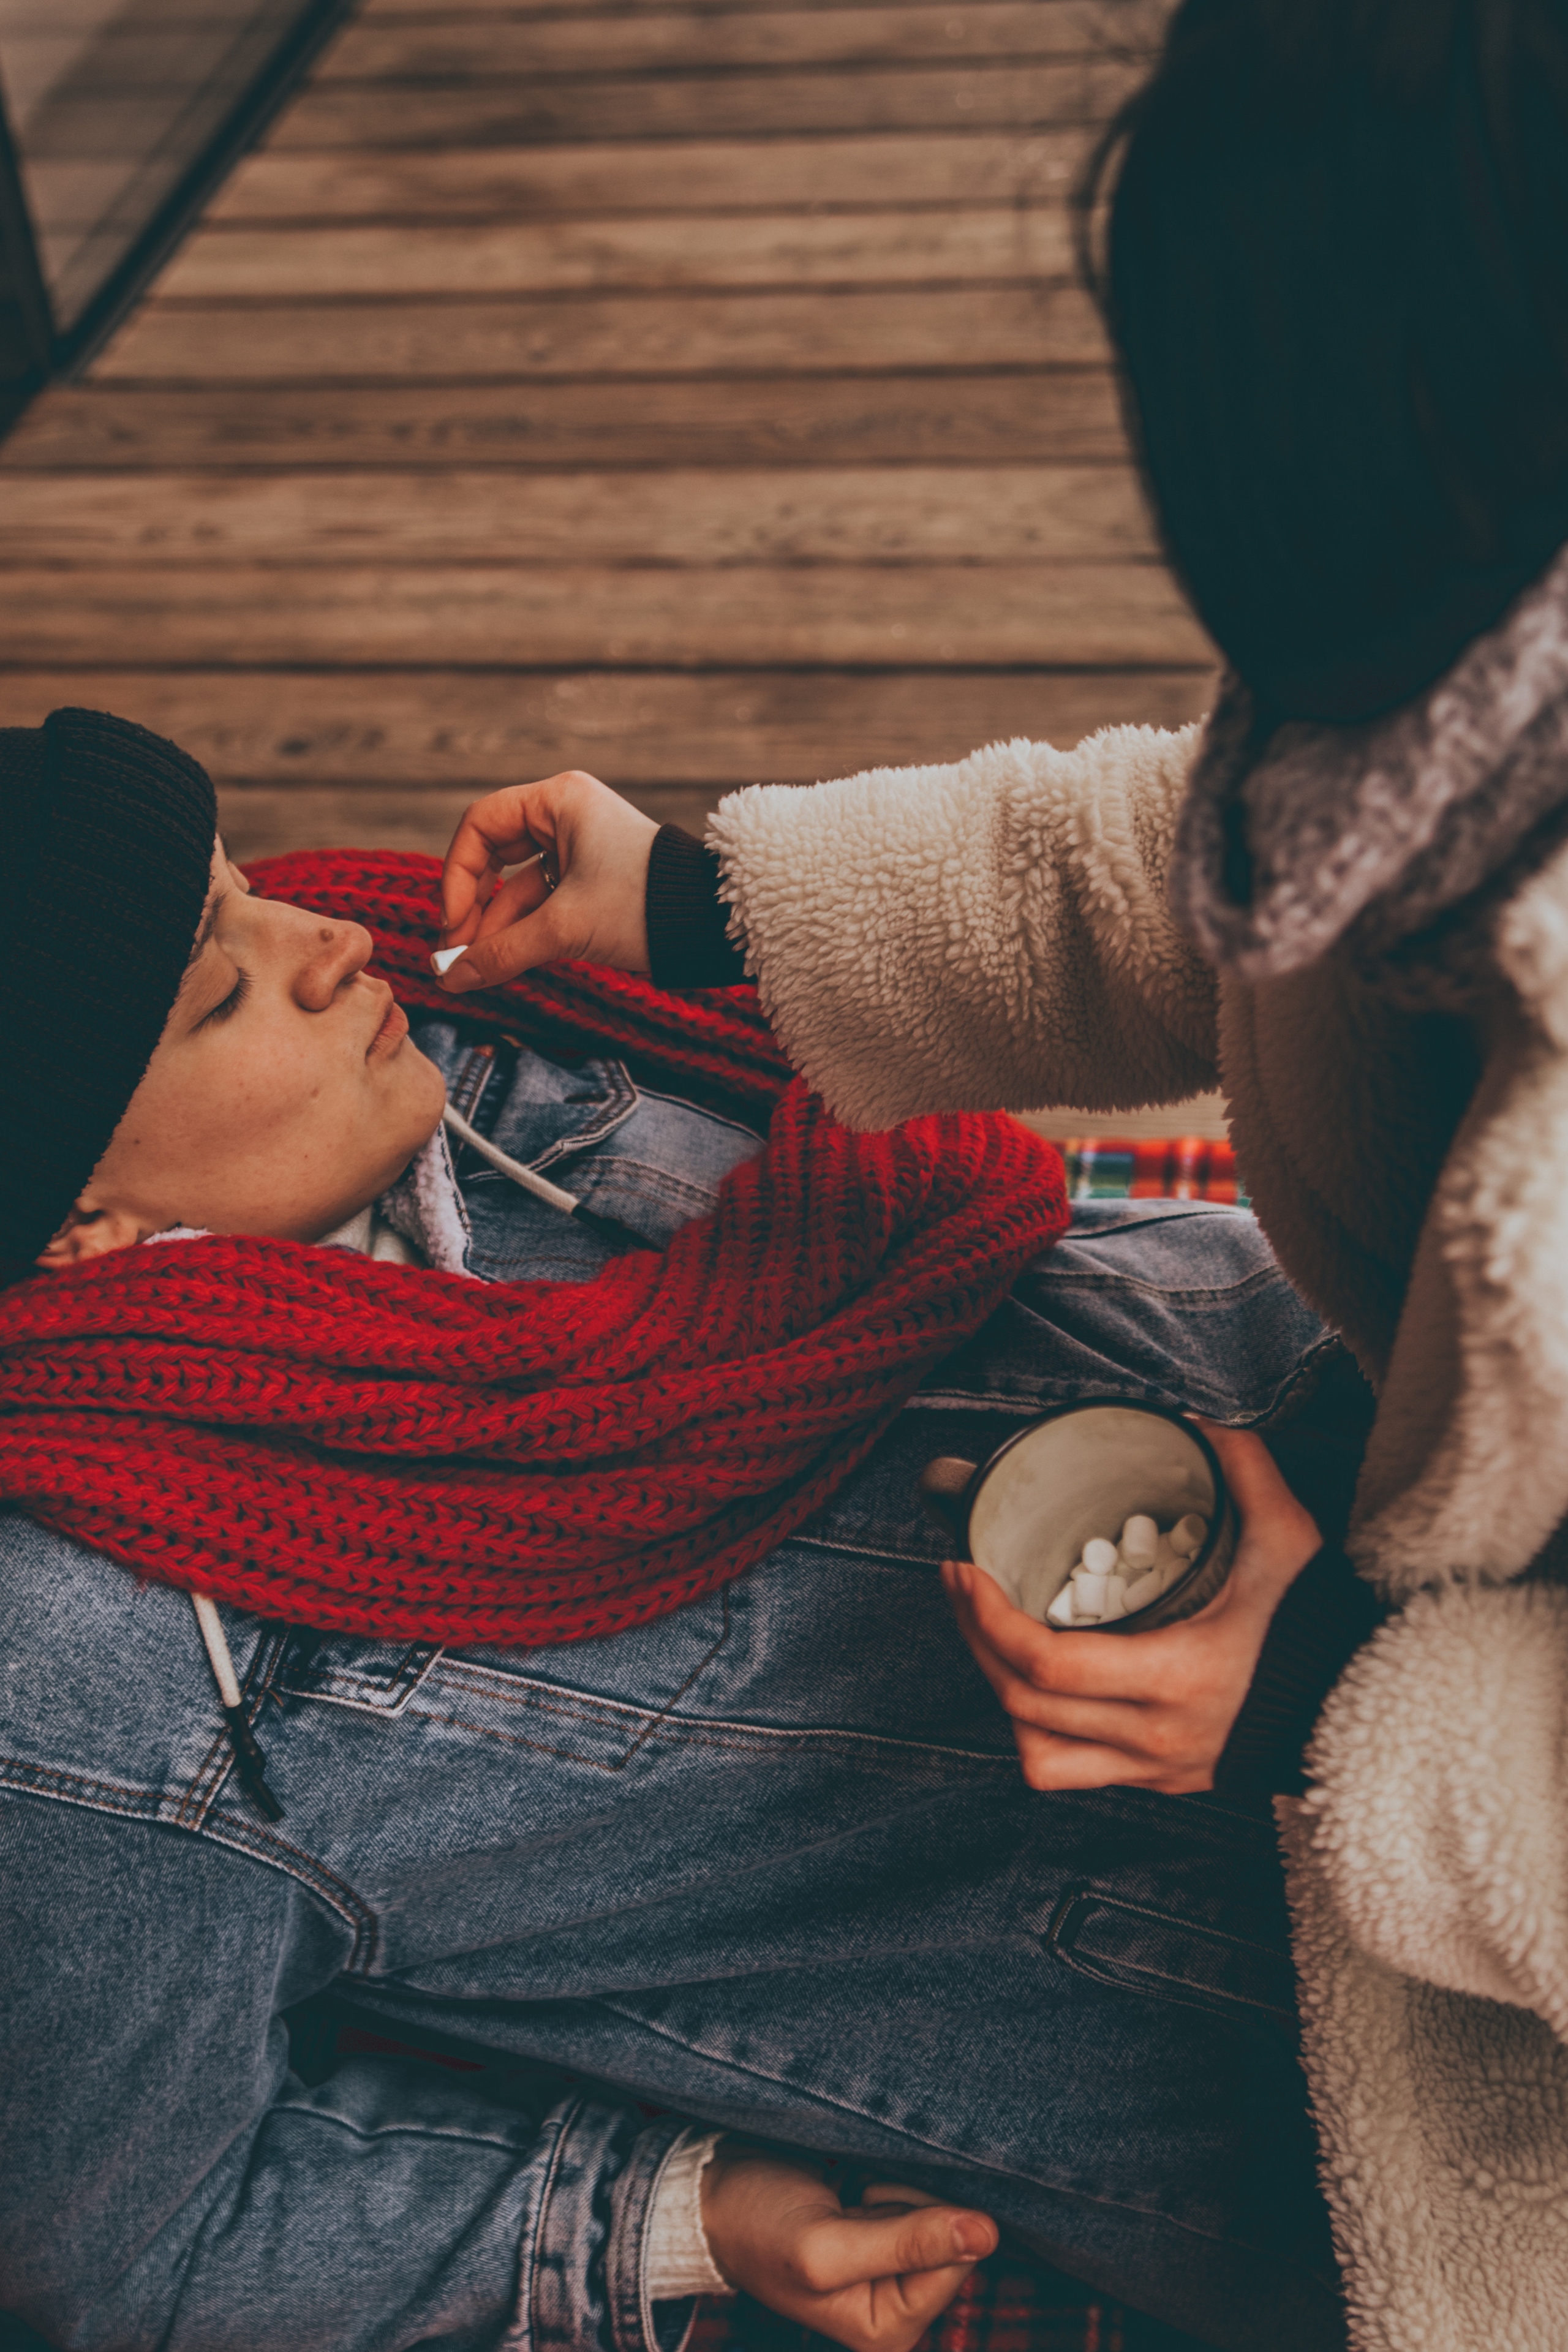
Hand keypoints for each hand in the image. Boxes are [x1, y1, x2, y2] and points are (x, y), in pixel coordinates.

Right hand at [436, 769, 657, 991]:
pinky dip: (520, 933)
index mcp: (561, 800)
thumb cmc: (646, 905)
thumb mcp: (567, 928)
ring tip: (469, 971)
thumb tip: (451, 979)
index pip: (480, 825)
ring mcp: (578, 850)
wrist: (710, 924)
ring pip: (516, 887)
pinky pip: (541, 904)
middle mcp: (566, 816)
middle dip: (472, 907)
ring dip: (493, 929)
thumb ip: (503, 952)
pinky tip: (497, 965)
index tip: (451, 923)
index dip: (458, 874)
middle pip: (493, 856)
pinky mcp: (590, 883)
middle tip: (453, 953)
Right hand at [701, 2143, 996, 2351]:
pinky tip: (857, 2183)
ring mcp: (893, 2266)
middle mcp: (898, 2305)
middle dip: (909, 2203)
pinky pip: (919, 2195)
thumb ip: (907, 2244)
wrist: (714, 2196)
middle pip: (952, 2237)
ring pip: (938, 2210)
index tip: (866, 2206)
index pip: (955, 2264)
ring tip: (851, 2191)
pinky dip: (892, 2177)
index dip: (920, 2222)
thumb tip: (988, 2234)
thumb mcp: (826, 2245)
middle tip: (854, 2199)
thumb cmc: (758, 2227)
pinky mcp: (885, 2229)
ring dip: (899, 2186)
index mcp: (887, 2330)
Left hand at [941, 1422, 1320, 1793]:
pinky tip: (1029, 1685)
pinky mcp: (1158, 1779)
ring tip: (984, 1631)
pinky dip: (1033, 1732)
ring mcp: (1153, 1766)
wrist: (1376, 1713)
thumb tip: (1194, 1423)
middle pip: (1022, 1701)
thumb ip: (1244, 1469)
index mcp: (1176, 1676)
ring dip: (997, 1691)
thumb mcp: (1290, 1539)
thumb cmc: (1325, 1627)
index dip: (986, 1617)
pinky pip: (1066, 1772)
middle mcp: (1155, 1734)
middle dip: (973, 1636)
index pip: (1046, 1663)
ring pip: (1034, 1749)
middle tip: (959, 1578)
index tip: (965, 1567)